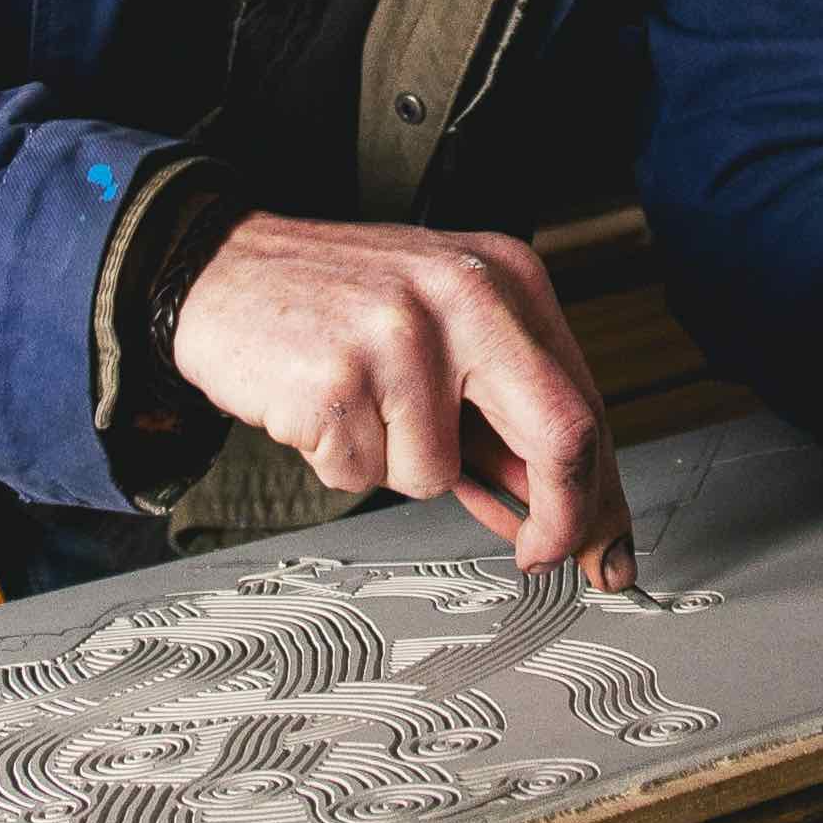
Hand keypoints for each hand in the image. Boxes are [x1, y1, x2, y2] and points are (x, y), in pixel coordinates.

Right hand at [166, 214, 637, 589]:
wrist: (220, 269)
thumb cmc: (335, 303)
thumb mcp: (441, 334)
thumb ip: (504, 416)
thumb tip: (564, 506)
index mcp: (506, 277)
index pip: (584, 402)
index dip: (598, 492)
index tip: (602, 545)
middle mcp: (465, 295)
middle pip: (559, 433)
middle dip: (560, 518)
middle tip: (540, 554)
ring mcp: (400, 334)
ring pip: (437, 474)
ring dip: (393, 464)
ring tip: (359, 404)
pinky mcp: (338, 377)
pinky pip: (363, 474)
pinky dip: (339, 459)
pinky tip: (321, 404)